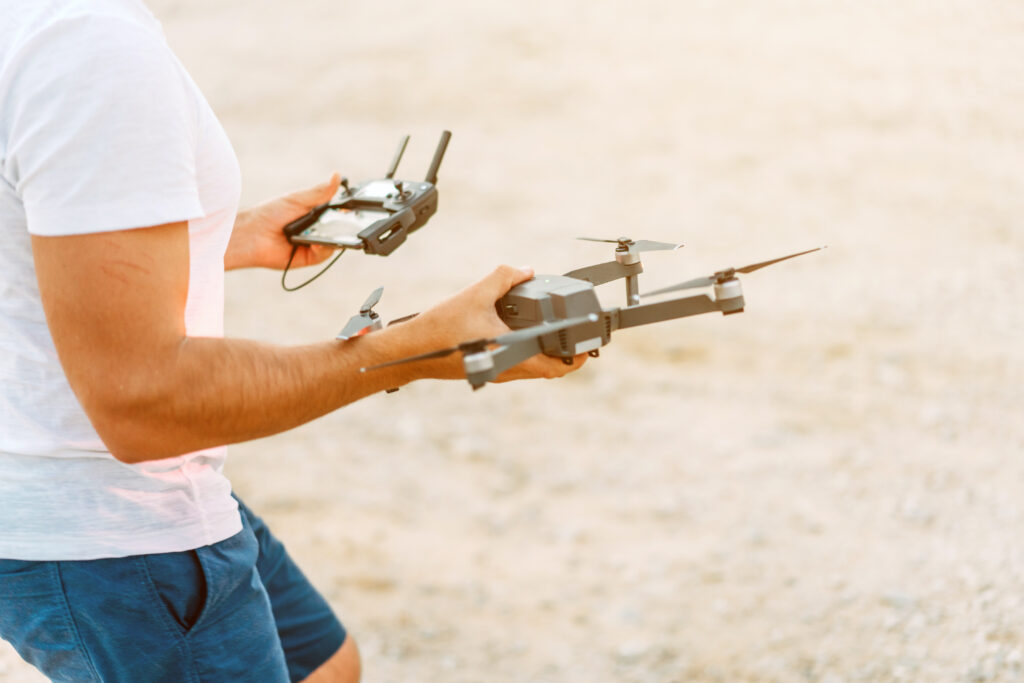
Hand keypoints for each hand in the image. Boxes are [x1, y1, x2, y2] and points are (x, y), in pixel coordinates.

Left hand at [224, 173, 341, 270]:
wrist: (252, 234)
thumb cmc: (270, 213)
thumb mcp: (298, 198)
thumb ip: (320, 191)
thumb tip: (337, 175)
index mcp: (314, 213)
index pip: (337, 213)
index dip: (346, 212)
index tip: (354, 209)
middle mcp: (315, 229)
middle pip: (338, 229)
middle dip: (343, 226)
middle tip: (346, 222)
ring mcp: (313, 244)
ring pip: (334, 242)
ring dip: (332, 237)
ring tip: (324, 231)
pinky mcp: (309, 258)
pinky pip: (324, 254)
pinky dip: (323, 248)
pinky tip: (316, 243)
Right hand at [408, 265, 588, 381]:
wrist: (408, 350)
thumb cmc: (438, 328)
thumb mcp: (475, 294)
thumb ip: (504, 277)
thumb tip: (526, 271)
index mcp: (510, 354)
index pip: (555, 368)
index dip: (575, 359)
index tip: (586, 347)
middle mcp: (506, 370)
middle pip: (547, 370)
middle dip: (563, 355)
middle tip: (572, 336)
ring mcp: (495, 373)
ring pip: (531, 369)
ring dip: (543, 354)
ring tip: (550, 332)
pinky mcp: (485, 370)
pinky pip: (515, 365)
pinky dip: (524, 352)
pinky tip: (519, 333)